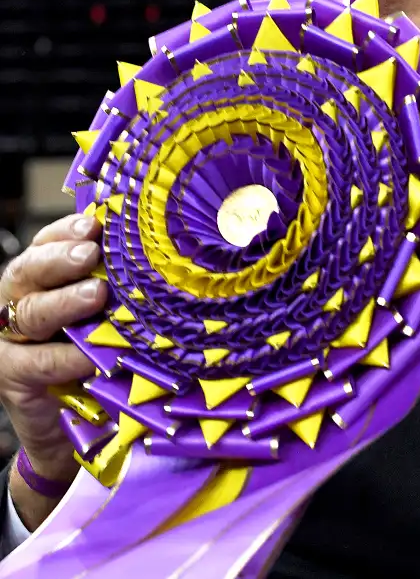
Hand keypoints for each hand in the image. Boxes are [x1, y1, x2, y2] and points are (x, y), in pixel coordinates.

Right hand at [0, 214, 106, 529]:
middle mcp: (21, 302)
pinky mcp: (13, 378)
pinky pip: (38, 361)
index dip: (67, 230)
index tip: (95, 223)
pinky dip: (66, 356)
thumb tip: (168, 257)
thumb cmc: (106, 357)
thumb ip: (126, 288)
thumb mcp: (116, 315)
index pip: (48, 243)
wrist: (81, 430)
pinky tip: (90, 354)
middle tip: (91, 252)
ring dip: (63, 301)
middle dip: (60, 257)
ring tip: (96, 293)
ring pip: (29, 312)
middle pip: (29, 270)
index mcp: (46, 278)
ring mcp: (12, 341)